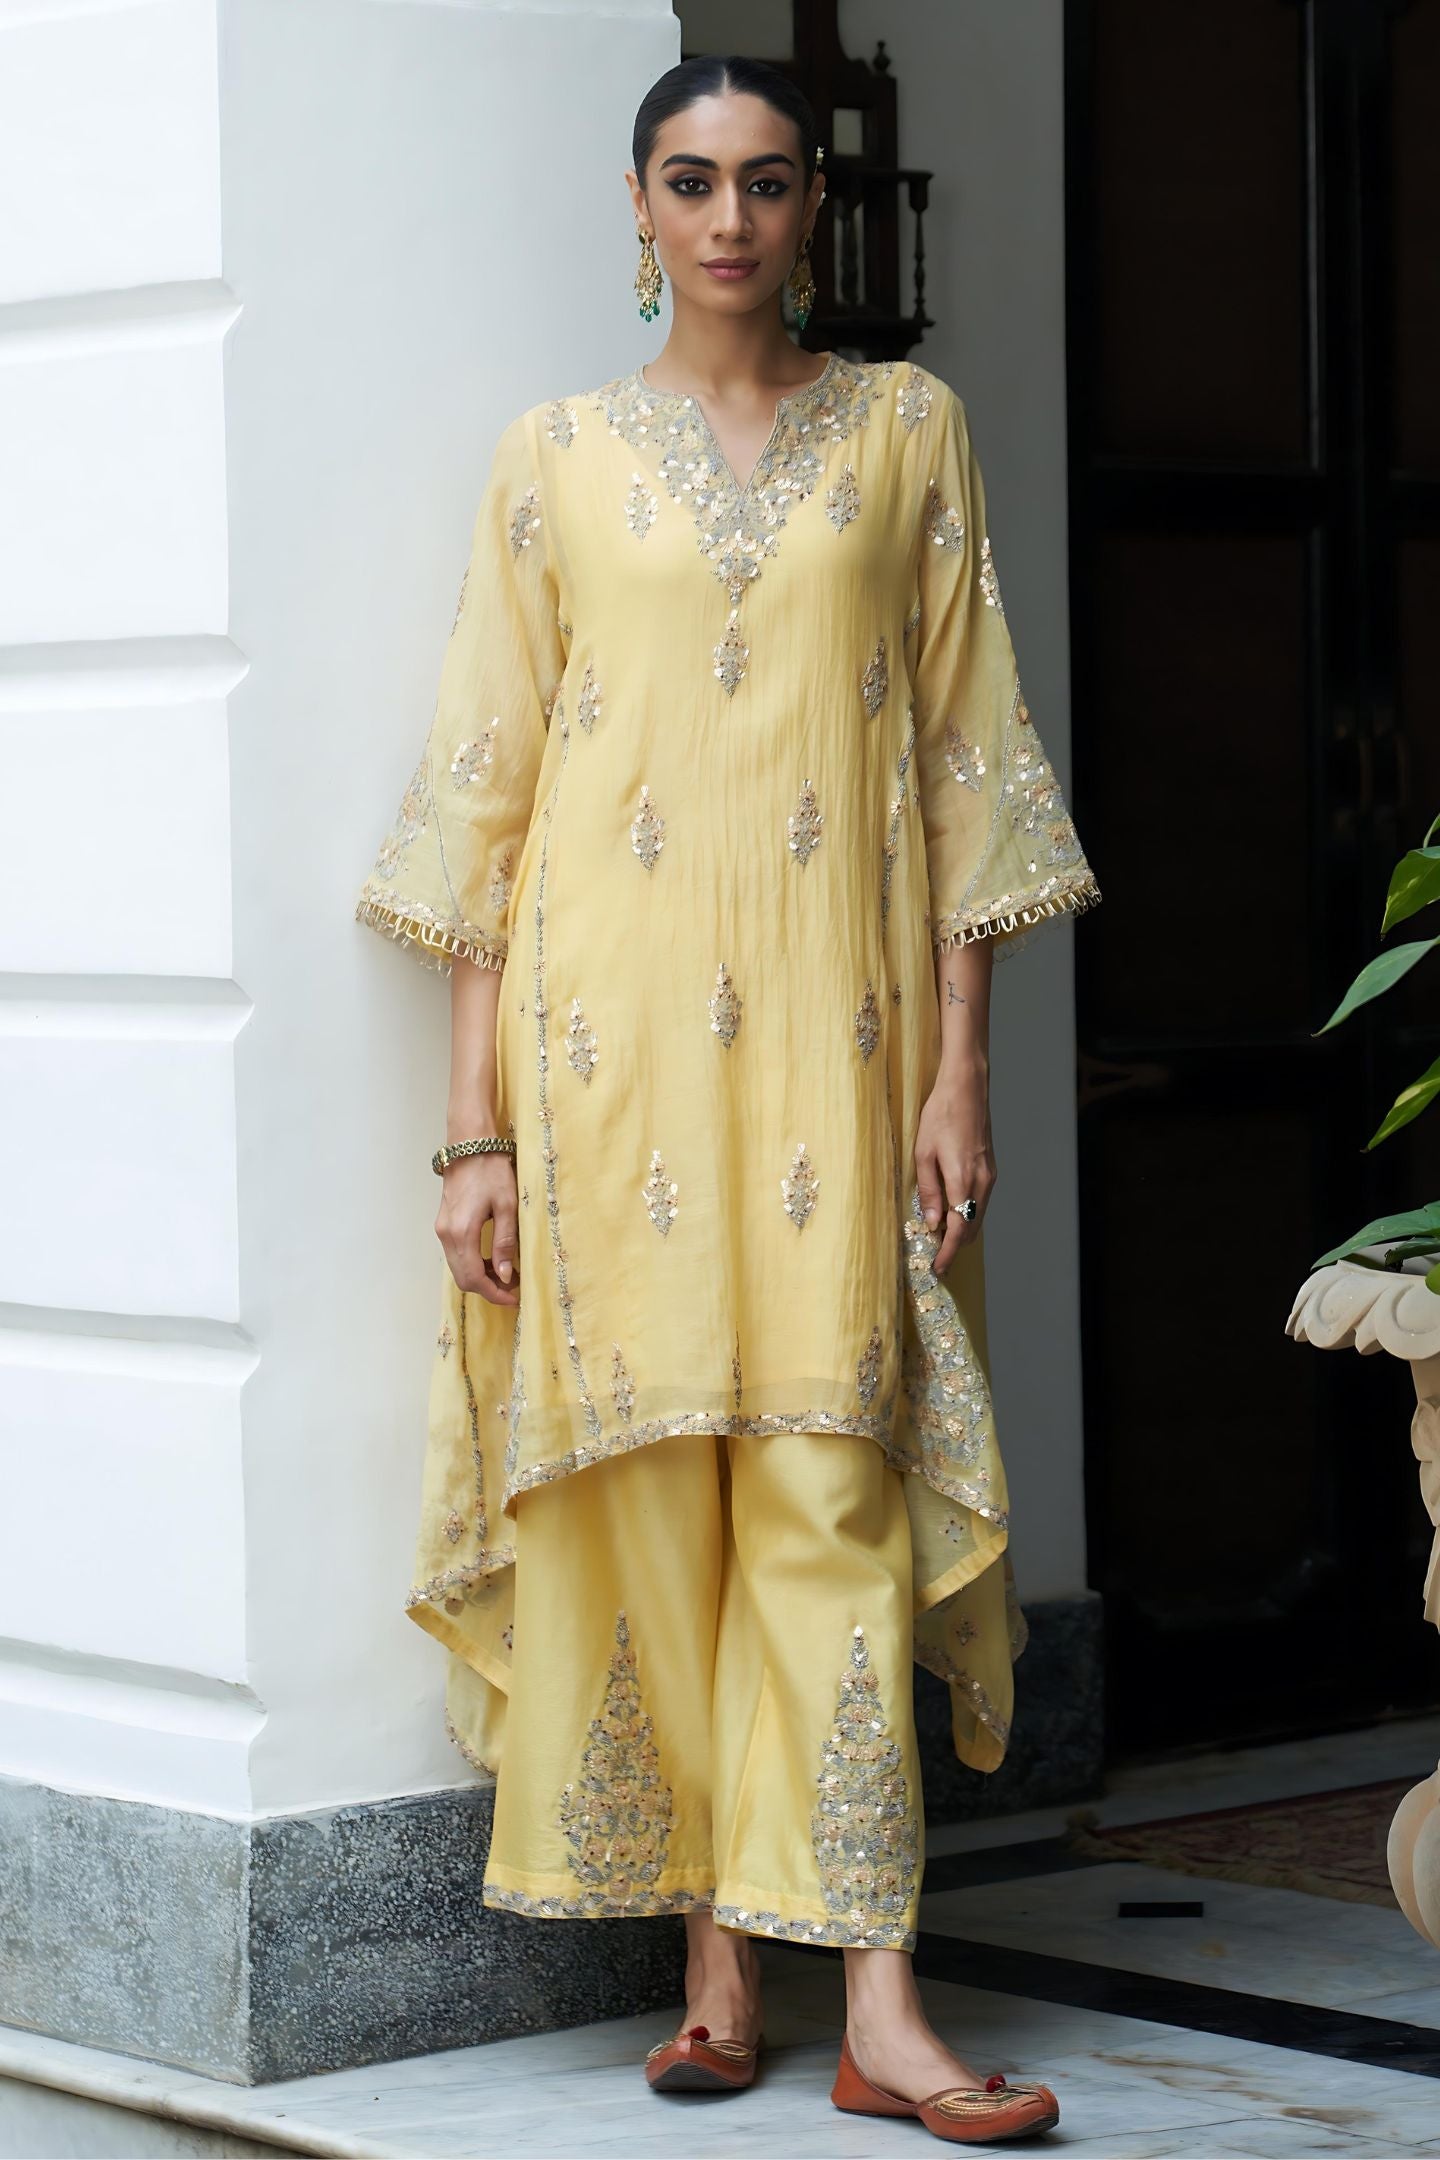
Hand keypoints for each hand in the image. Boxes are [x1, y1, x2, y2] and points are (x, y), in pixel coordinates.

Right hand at [436, 1153, 519, 1305]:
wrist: (470, 1144)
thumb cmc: (491, 1171)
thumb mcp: (506, 1206)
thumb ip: (505, 1242)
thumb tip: (506, 1275)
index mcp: (462, 1233)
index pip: (474, 1278)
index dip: (494, 1293)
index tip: (515, 1298)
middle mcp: (446, 1235)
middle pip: (463, 1278)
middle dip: (488, 1289)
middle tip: (514, 1288)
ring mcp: (442, 1230)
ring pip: (458, 1268)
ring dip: (481, 1277)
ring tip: (508, 1273)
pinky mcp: (444, 1224)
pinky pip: (456, 1255)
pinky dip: (473, 1264)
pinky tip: (493, 1259)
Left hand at [915, 1059, 994, 1274]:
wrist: (967, 1088)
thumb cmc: (940, 1115)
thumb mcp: (923, 1152)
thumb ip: (929, 1190)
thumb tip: (931, 1223)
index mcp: (963, 1179)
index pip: (958, 1228)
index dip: (948, 1252)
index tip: (938, 1269)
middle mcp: (982, 1182)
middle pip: (971, 1228)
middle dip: (955, 1248)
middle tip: (937, 1262)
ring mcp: (989, 1176)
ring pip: (978, 1216)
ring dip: (962, 1233)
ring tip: (941, 1244)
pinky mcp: (991, 1169)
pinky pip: (981, 1203)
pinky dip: (968, 1216)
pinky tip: (953, 1217)